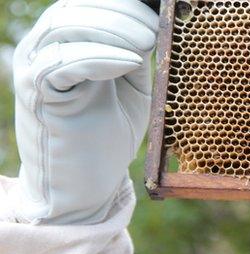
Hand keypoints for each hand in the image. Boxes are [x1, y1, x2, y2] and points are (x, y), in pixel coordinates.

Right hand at [8, 0, 158, 224]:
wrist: (84, 185)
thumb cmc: (107, 136)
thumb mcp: (132, 87)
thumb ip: (137, 55)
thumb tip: (157, 24)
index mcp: (65, 44)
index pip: (86, 6)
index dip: (122, 6)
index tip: (158, 14)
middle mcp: (43, 51)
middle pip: (75, 10)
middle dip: (120, 14)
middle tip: (154, 29)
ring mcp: (36, 70)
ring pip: (66, 29)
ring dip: (112, 30)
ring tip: (146, 42)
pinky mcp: (38, 95)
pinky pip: (62, 63)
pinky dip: (99, 56)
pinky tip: (129, 62)